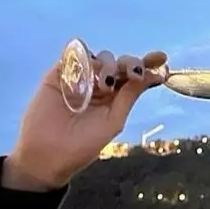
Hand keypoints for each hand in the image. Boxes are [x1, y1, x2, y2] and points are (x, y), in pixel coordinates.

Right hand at [4, 47, 166, 190]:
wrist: (48, 154)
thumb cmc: (83, 145)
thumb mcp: (113, 121)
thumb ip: (128, 97)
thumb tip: (153, 76)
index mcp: (117, 97)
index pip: (134, 76)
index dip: (148, 64)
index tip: (161, 57)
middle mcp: (100, 84)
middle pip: (120, 63)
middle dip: (130, 63)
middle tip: (133, 74)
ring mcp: (80, 77)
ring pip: (100, 57)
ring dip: (108, 66)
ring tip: (104, 87)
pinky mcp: (58, 73)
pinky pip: (74, 54)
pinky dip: (84, 57)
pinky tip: (88, 73)